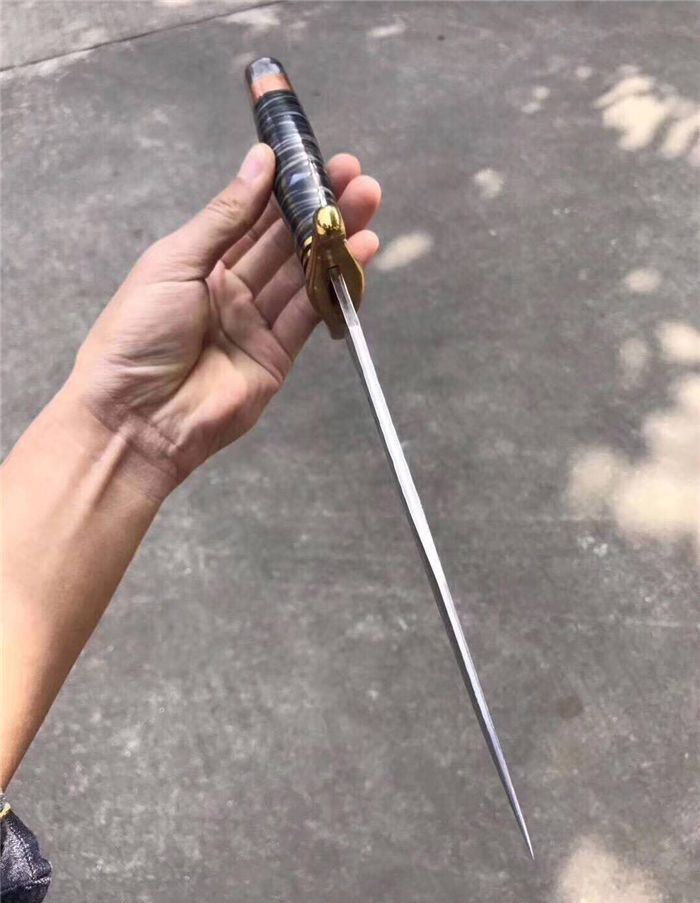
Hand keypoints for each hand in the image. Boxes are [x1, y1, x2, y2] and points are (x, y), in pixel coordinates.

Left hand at [68, 144, 380, 494]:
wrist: (136, 418)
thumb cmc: (139, 333)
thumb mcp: (175, 262)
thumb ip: (226, 216)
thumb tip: (259, 160)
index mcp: (199, 262)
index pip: (250, 216)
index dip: (283, 186)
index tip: (314, 157)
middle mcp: (230, 289)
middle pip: (283, 242)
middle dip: (319, 207)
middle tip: (355, 175)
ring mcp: (256, 324)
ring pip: (303, 273)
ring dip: (336, 238)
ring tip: (368, 200)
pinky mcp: (277, 356)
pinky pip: (311, 313)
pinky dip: (336, 282)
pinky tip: (359, 250)